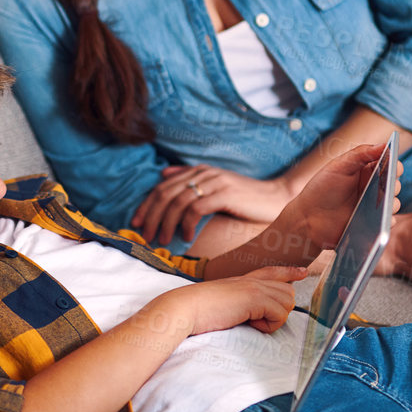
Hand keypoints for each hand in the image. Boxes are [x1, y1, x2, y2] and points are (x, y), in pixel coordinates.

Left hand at [132, 165, 284, 246]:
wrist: (275, 197)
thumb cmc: (244, 197)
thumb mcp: (214, 185)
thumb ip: (190, 179)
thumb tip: (163, 174)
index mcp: (198, 171)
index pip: (162, 187)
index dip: (146, 205)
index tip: (136, 224)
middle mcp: (203, 173)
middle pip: (166, 194)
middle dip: (151, 216)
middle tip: (145, 236)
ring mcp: (214, 182)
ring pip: (178, 202)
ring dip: (166, 224)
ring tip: (162, 241)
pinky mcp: (224, 194)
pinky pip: (196, 209)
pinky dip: (186, 224)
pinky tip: (186, 238)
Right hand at [173, 265, 303, 338]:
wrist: (185, 308)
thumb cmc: (197, 312)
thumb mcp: (223, 304)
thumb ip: (238, 304)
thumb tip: (251, 315)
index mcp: (242, 281)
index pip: (271, 272)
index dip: (288, 272)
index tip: (302, 272)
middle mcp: (251, 281)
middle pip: (288, 291)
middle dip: (280, 311)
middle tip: (258, 321)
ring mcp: (254, 287)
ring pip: (288, 303)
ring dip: (273, 319)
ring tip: (251, 322)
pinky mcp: (255, 298)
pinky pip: (279, 314)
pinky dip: (268, 326)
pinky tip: (249, 324)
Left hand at [272, 143, 401, 263]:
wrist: (308, 218)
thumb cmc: (321, 188)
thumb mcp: (339, 166)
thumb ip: (361, 153)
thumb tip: (384, 145)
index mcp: (366, 171)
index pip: (388, 164)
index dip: (394, 165)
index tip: (394, 167)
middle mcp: (372, 187)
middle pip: (393, 183)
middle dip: (393, 185)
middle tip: (388, 187)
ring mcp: (373, 206)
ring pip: (393, 203)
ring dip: (392, 203)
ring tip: (383, 205)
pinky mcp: (372, 224)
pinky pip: (387, 222)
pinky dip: (387, 221)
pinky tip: (380, 220)